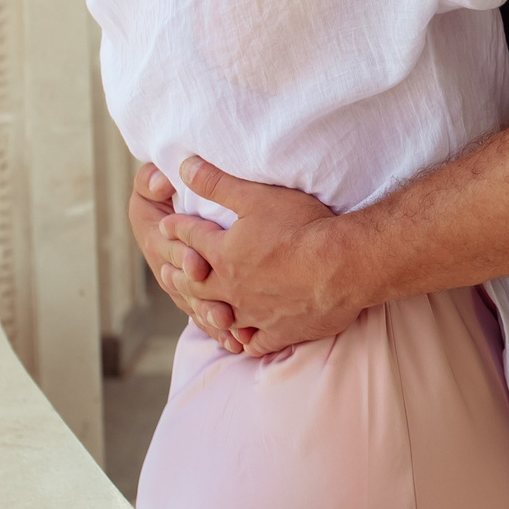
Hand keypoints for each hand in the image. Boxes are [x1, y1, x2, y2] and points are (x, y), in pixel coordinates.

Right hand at [129, 164, 244, 352]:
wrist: (169, 217)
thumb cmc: (161, 195)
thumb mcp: (154, 185)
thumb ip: (152, 181)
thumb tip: (162, 180)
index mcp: (156, 239)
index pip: (169, 251)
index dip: (183, 258)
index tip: (199, 263)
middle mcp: (167, 268)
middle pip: (185, 286)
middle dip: (202, 298)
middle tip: (221, 309)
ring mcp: (183, 287)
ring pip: (196, 307)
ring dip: (211, 318)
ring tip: (229, 327)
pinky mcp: (200, 300)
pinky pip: (208, 320)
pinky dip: (222, 331)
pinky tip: (238, 342)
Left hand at [165, 156, 363, 355]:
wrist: (343, 265)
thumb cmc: (302, 228)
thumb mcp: (257, 196)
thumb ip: (218, 183)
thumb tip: (183, 166)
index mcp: (224, 254)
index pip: (191, 238)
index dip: (177, 228)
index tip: (166, 225)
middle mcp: (231, 288)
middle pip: (197, 283)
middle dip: (181, 275)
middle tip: (169, 273)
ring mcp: (254, 314)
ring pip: (222, 316)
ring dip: (208, 312)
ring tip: (202, 309)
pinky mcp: (280, 331)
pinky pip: (255, 342)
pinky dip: (246, 340)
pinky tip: (245, 339)